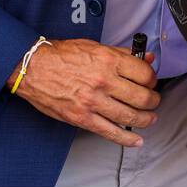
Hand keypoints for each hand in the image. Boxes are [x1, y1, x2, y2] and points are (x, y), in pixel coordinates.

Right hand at [9, 39, 161, 146]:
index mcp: (108, 61)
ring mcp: (93, 102)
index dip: (152, 78)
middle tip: (153, 100)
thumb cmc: (61, 56)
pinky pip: (110, 132)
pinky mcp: (82, 118)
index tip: (151, 81)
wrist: (33, 68)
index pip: (144, 73)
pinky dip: (127, 139)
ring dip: (146, 119)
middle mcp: (103, 81)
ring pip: (130, 116)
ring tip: (150, 118)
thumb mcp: (95, 46)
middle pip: (142, 96)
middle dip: (153, 100)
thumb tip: (147, 57)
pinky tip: (136, 140)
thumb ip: (123, 53)